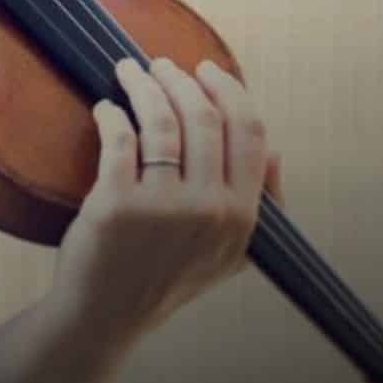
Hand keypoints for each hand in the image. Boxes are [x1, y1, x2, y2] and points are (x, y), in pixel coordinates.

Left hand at [47, 55, 277, 344]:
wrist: (106, 317)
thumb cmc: (167, 277)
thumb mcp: (230, 254)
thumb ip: (262, 205)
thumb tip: (277, 150)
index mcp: (242, 216)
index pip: (250, 132)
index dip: (230, 90)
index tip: (206, 69)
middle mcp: (209, 210)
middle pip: (204, 116)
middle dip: (180, 78)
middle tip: (160, 65)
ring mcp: (162, 207)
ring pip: (161, 120)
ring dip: (144, 84)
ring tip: (129, 72)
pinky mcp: (116, 205)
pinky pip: (119, 138)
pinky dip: (111, 113)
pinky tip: (106, 109)